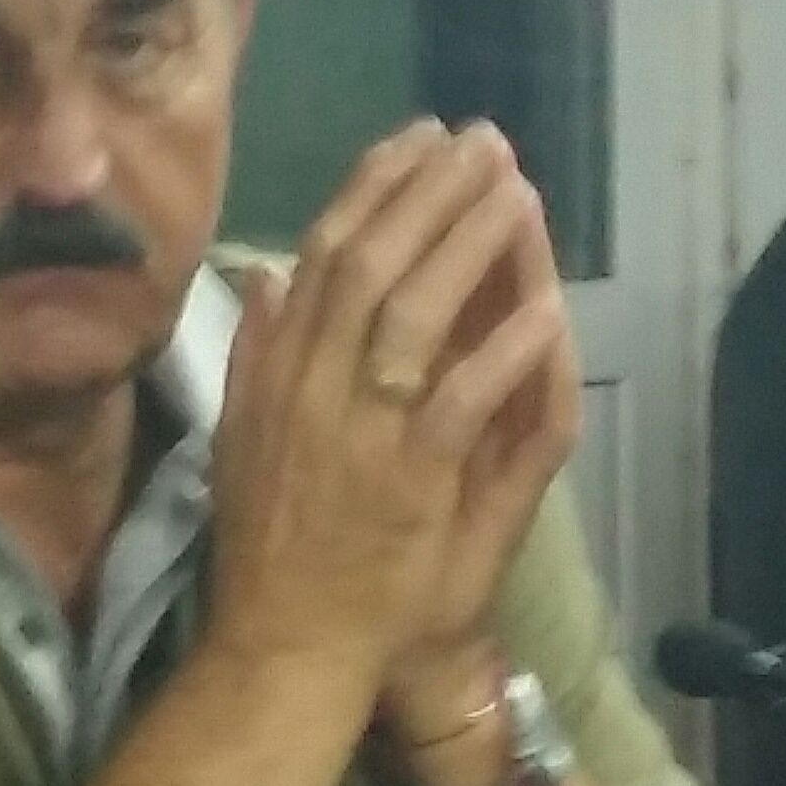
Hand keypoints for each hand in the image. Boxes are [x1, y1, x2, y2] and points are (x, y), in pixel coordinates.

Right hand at [203, 120, 569, 688]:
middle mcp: (311, 390)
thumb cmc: (270, 551)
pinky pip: (462, 402)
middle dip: (430, 195)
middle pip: (372, 266)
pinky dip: (502, 351)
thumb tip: (263, 274)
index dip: (372, 188)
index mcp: (276, 375)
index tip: (418, 138)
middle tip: (484, 141)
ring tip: (518, 193)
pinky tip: (544, 306)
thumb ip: (252, 357)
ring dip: (469, 248)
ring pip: (413, 316)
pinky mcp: (408, 485)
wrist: (282, 647)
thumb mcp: (241, 441)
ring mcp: (360, 435)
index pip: (322, 255)